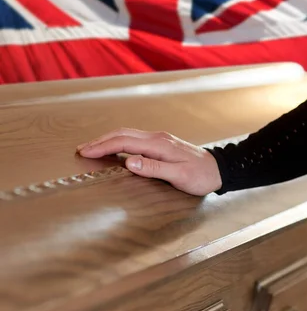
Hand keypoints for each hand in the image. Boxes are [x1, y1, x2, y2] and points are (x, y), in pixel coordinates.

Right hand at [77, 128, 221, 195]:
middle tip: (82, 149)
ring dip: (109, 140)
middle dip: (100, 141)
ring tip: (93, 148)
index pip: (124, 142)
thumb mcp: (179, 176)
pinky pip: (136, 139)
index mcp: (159, 145)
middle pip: (123, 134)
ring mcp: (160, 139)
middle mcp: (158, 138)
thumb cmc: (201, 176)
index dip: (102, 147)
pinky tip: (115, 148)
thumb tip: (129, 162)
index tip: (86, 152)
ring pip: (128, 135)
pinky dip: (120, 142)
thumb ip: (154, 168)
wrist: (220, 169)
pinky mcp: (162, 144)